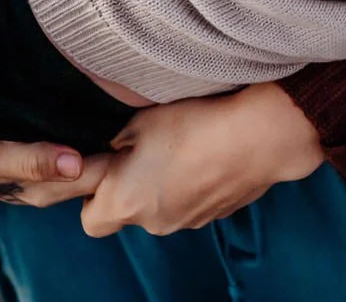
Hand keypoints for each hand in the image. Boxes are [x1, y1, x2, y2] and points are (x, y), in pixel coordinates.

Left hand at [80, 84, 323, 237]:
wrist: (256, 138)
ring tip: (180, 148)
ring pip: (157, 210)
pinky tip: (203, 156)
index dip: (91, 194)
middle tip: (141, 151)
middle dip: (127, 188)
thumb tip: (114, 151)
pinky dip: (188, 186)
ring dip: (159, 187)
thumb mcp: (140, 121)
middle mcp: (152, 222)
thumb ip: (118, 143)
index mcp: (124, 201)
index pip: (89, 219)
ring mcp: (185, 223)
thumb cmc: (192, 124)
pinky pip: (186, 205)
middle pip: (125, 214)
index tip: (105, 165)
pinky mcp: (211, 217)